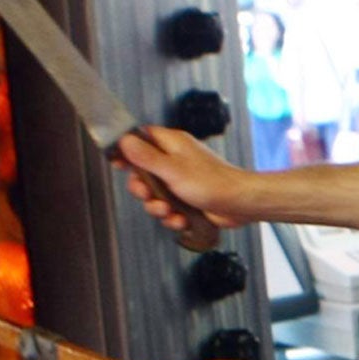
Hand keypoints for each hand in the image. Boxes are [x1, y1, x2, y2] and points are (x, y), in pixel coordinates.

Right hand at [114, 128, 251, 235]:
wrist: (240, 204)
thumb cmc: (213, 183)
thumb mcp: (172, 169)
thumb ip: (146, 157)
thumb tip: (124, 140)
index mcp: (172, 144)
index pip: (141, 139)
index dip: (127, 150)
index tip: (118, 163)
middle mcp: (175, 160)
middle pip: (143, 172)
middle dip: (142, 189)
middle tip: (147, 194)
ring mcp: (181, 181)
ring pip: (155, 195)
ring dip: (158, 207)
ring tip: (169, 211)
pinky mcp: (187, 200)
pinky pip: (169, 209)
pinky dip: (173, 217)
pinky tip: (181, 220)